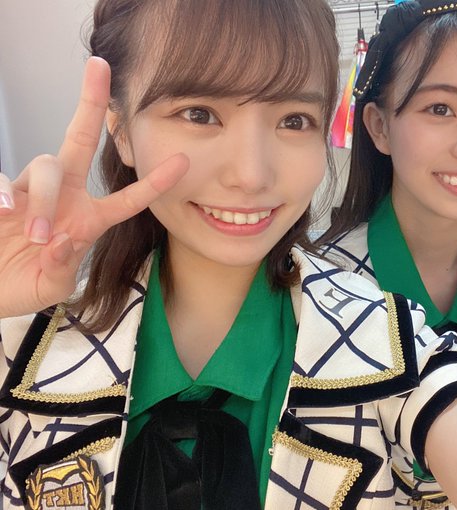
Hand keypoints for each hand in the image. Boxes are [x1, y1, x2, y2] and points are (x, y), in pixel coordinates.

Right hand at [0, 57, 187, 317]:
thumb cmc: (20, 285)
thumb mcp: (50, 285)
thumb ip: (62, 267)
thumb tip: (62, 238)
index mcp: (87, 220)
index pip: (128, 199)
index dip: (154, 182)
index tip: (182, 160)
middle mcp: (61, 197)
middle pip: (78, 140)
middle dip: (89, 102)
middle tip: (99, 67)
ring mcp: (27, 191)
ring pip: (47, 167)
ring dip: (45, 199)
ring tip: (36, 235)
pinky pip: (2, 181)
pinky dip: (6, 195)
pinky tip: (7, 214)